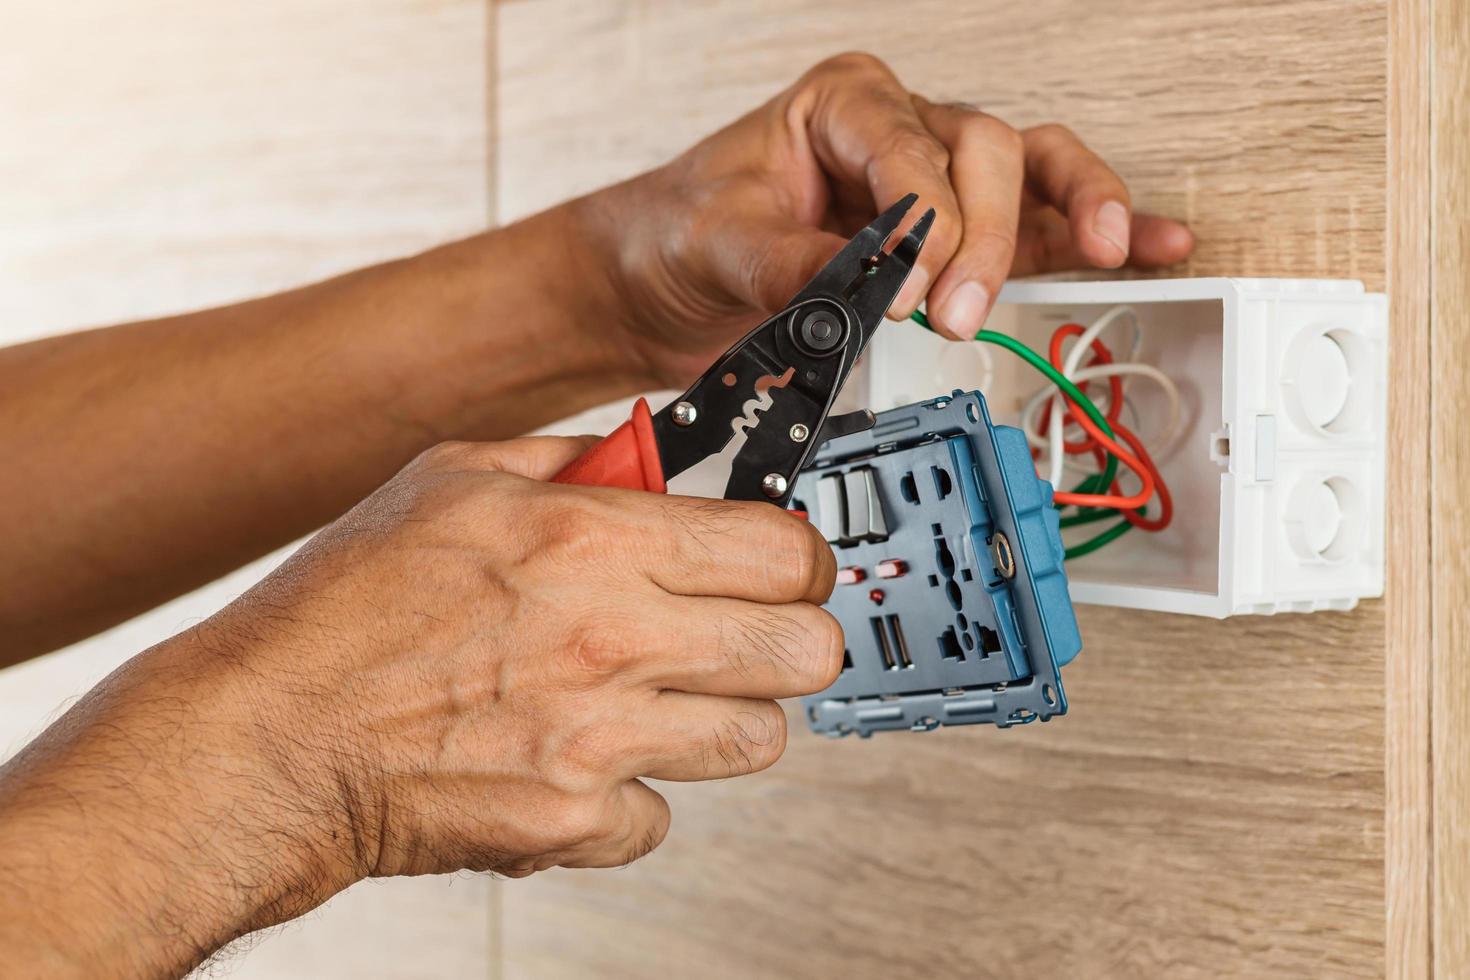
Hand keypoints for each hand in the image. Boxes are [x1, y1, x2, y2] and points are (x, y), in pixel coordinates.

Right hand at [208, 435, 840, 880]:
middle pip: (803, 649)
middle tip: (750, 634)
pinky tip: (588, 762)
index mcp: (592, 540)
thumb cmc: (344, 608)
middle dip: (789, 637)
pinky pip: (663, 816)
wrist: (269, 738)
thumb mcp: (452, 477)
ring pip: (760, 739)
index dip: (798, 557)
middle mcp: (611, 638)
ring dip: (729, 717)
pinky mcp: (572, 821)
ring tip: (670, 698)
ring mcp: (598, 738)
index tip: (782, 565)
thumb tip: (647, 459)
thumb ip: (570, 460)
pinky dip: (635, 796)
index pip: (783, 550)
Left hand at [577, 50, 1194, 380]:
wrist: (660, 283)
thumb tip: (876, 290)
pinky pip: (1036, 223)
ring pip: (1030, 172)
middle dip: (987, 235)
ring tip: (1115, 247)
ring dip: (1075, 212)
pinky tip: (1146, 245)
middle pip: (986, 155)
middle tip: (959, 309)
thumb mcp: (722, 245)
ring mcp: (933, 181)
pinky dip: (1088, 233)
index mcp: (842, 103)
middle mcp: (899, 129)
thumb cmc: (682, 236)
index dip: (924, 221)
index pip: (913, 148)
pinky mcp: (949, 238)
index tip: (910, 291)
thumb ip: (797, 266)